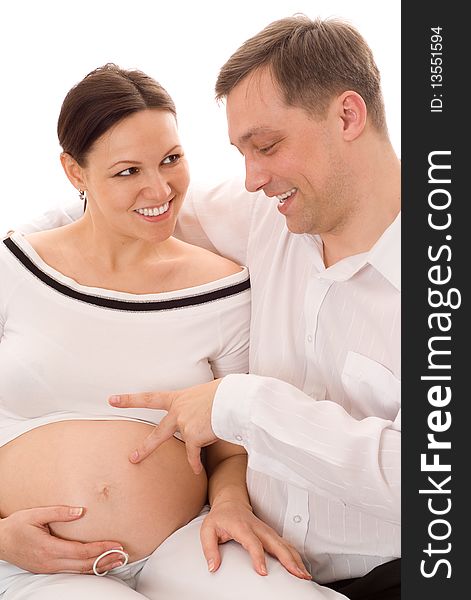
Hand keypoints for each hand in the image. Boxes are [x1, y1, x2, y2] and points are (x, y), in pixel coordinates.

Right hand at [0, 506, 124, 573]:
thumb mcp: (35, 514)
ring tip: (116, 560)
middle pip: (83, 565)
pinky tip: (97, 564)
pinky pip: (71, 571)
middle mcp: (50, 562)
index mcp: (49, 548)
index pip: (81, 551)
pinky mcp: (47, 569)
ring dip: (98, 566)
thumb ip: (59, 512)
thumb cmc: (16, 526)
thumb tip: (80, 511)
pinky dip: (87, 568)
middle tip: (123, 555)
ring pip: (79, 571)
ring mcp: (49, 568)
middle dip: (105, 560)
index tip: (116, 545)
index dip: (100, 549)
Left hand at [109, 379, 221, 473]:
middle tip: (131, 456)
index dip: (130, 399)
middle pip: (157, 431)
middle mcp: (177, 411)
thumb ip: (199, 404)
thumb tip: (206, 410)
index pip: (150, 398)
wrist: (232, 400)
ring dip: (165, 446)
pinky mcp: (192, 437)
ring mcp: (183, 424)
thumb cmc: (226, 393)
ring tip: (149, 453)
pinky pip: (192, 454)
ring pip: (174, 441)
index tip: (112, 399)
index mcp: (179, 398)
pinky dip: (194, 464)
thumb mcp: (208, 393)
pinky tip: (195, 472)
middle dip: (143, 446)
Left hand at [200, 500, 310, 579]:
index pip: (252, 542)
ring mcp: (266, 530)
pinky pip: (285, 545)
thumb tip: (213, 568)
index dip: (258, 557)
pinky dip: (295, 556)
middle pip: (276, 543)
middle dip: (288, 559)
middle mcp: (258, 528)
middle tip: (297, 575)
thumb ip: (209, 549)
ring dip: (296, 559)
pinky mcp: (271, 533)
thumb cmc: (220, 517)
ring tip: (305, 575)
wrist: (231, 502)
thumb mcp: (207, 530)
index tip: (263, 572)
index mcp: (242, 527)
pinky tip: (301, 567)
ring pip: (284, 544)